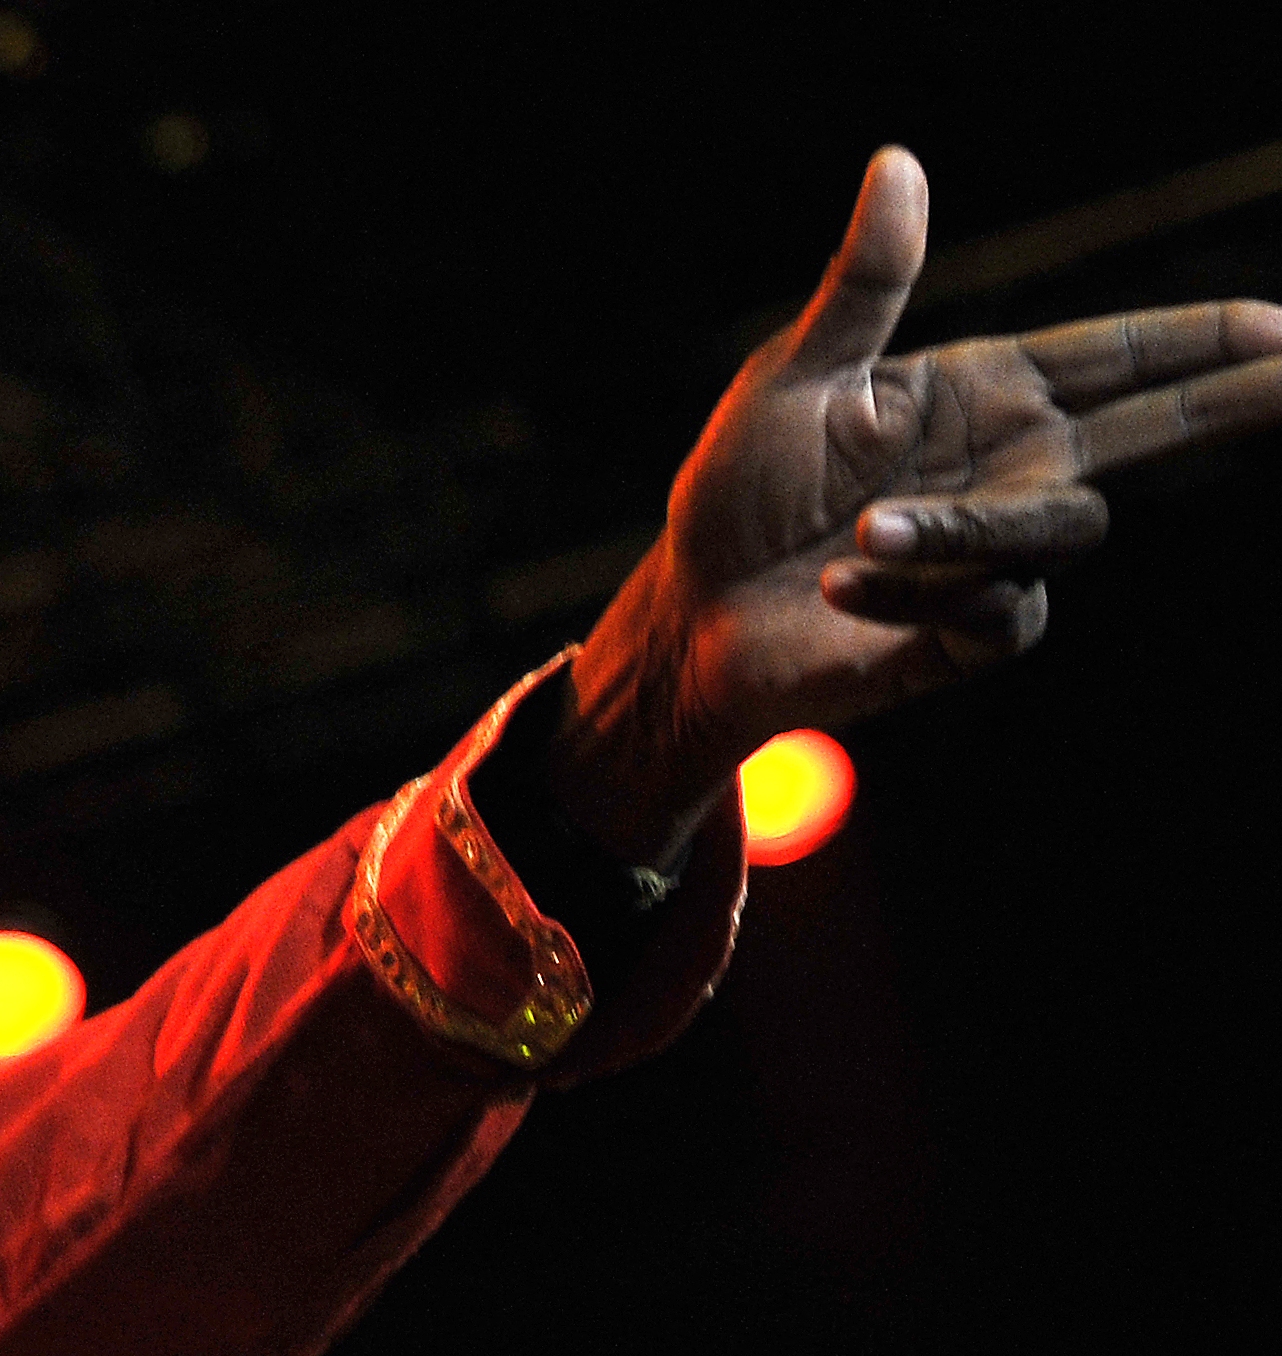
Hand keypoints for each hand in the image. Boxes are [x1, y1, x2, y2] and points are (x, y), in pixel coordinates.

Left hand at [553, 146, 1281, 864]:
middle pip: (1153, 435)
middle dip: (1229, 406)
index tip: (1274, 326)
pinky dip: (915, 593)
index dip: (1196, 339)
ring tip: (856, 534)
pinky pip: (993, 610)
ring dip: (955, 532)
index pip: (1116, 357)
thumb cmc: (738, 487)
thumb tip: (898, 163)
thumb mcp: (793, 374)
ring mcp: (991, 553)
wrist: (691, 610)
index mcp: (982, 394)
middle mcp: (1007, 470)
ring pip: (1056, 532)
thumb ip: (864, 284)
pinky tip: (842, 589)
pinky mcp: (962, 632)